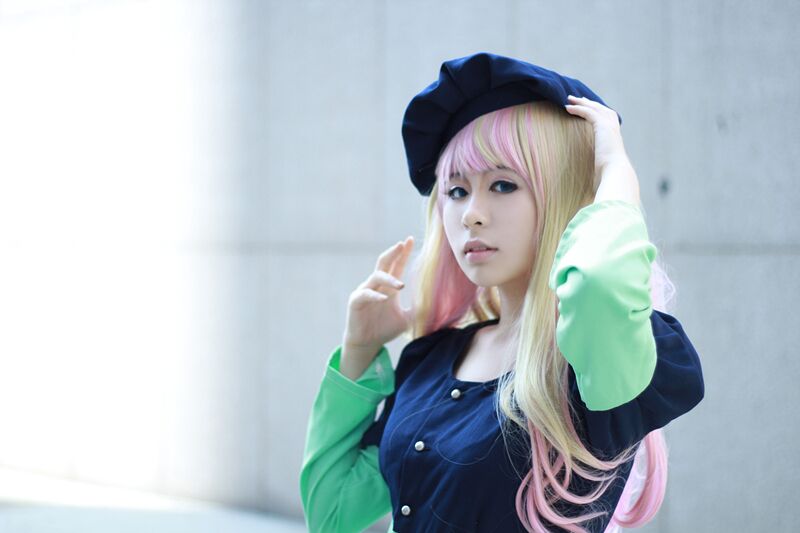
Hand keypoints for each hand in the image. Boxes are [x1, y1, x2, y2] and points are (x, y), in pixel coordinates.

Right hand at [342, 236, 414, 355]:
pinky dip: (374, 295)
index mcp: (389, 287)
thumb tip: (439, 306)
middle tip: (401, 244)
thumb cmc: (386, 329)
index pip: (396, 264)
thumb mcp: (408, 319)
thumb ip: (419, 310)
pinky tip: (383, 298)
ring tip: (400, 286)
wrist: (368, 344)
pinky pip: (364, 294)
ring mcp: (365, 291)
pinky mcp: (355, 302)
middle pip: (384, 262)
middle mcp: (377, 285)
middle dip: (393, 253)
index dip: (403, 253)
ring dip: (389, 279)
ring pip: (375, 276)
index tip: (410, 240)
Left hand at [564, 95, 630, 189]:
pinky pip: (589, 113)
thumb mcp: (602, 173)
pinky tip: (568, 108)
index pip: (607, 121)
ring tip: (570, 99)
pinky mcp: (603, 127)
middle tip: (577, 99)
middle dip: (589, 103)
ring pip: (595, 109)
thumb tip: (589, 188)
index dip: (597, 114)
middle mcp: (614, 131)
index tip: (587, 110)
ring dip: (582, 103)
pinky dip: (579, 109)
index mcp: (614, 140)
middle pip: (602, 110)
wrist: (616, 174)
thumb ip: (597, 173)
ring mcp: (610, 127)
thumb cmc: (609, 178)